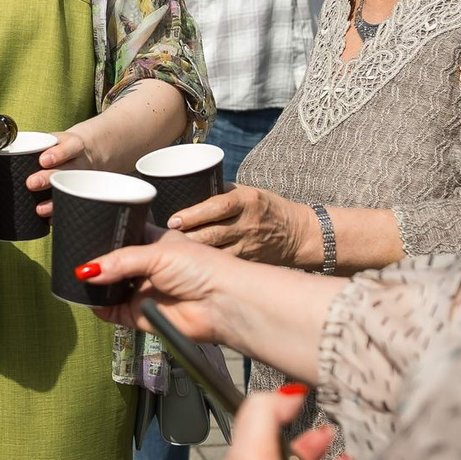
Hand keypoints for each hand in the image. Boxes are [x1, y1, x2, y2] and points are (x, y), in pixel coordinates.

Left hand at [24, 129, 94, 218]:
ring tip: (39, 209)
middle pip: (68, 171)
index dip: (58, 154)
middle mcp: (80, 163)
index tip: (43, 160)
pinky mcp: (80, 194)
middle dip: (49, 178)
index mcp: (73, 145)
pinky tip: (49, 220)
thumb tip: (0, 148)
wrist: (87, 153)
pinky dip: (61, 214)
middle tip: (31, 183)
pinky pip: (72, 206)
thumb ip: (35, 144)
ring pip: (71, 191)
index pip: (70, 147)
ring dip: (54, 201)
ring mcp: (81, 180)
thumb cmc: (61, 146)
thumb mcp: (55, 139)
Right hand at [67, 230, 239, 337]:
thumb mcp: (157, 253)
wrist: (222, 303)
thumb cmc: (202, 268)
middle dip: (94, 263)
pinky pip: (112, 313)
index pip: (122, 235)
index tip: (81, 232)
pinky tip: (87, 300)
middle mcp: (148, 267)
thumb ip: (120, 260)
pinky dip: (98, 308)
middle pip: (112, 263)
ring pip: (109, 288)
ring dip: (93, 285)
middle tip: (72, 258)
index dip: (103, 235)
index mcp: (155, 242)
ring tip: (77, 278)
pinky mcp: (141, 315)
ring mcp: (143, 291)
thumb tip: (87, 270)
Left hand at [171, 185, 315, 264]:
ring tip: (171, 254)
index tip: (172, 221)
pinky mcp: (248, 262)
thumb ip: (218, 194)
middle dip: (185, 238)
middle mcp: (247, 223)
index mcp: (246, 201)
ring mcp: (248, 245)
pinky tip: (189, 267)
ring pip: (215, 253)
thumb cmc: (264, 207)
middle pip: (212, 233)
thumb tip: (182, 193)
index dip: (192, 215)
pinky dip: (206, 266)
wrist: (297, 233)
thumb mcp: (245, 192)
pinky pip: (224, 265)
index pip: (217, 207)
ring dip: (192, 254)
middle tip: (163, 239)